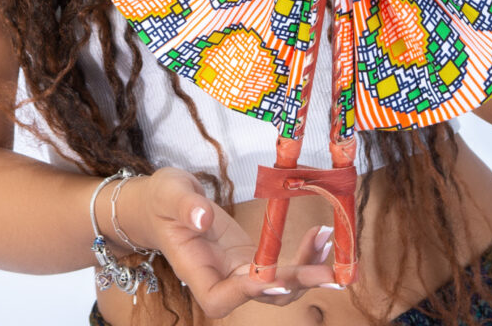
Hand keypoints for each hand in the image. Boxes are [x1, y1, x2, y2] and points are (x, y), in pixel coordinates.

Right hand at [116, 167, 335, 318]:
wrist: (164, 202)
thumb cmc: (161, 199)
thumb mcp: (168, 194)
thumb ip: (185, 207)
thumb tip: (204, 218)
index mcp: (196, 270)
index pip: (222, 297)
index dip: (249, 290)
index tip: (274, 275)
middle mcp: (221, 278)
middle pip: (262, 295)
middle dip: (297, 283)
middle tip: (330, 269)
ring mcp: (239, 270)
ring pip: (278, 286)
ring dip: (308, 271)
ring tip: (330, 243)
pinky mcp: (251, 257)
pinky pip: (281, 265)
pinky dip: (303, 256)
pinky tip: (320, 237)